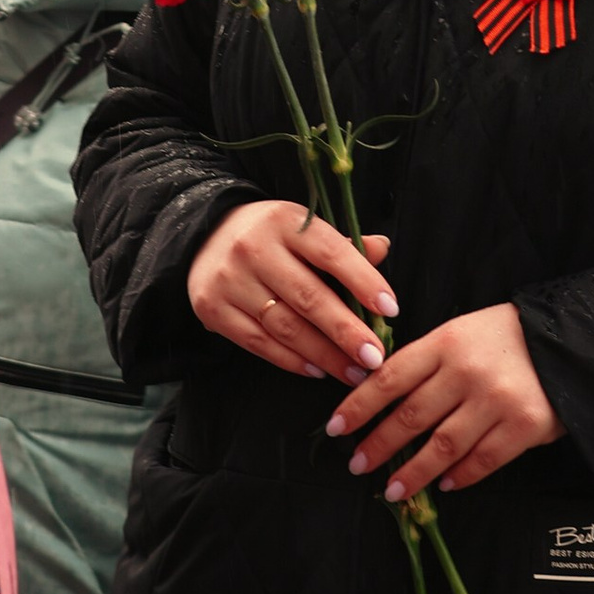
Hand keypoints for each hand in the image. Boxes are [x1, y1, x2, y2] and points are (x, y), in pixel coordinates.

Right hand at [188, 198, 395, 389]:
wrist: (203, 236)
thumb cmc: (269, 235)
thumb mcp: (303, 227)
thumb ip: (342, 244)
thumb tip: (382, 249)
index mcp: (284, 222)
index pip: (331, 252)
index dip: (363, 281)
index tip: (390, 308)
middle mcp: (254, 248)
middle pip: (308, 297)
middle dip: (347, 332)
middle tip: (376, 357)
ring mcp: (231, 280)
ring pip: (285, 327)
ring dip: (325, 355)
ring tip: (354, 372)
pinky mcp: (213, 308)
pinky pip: (258, 343)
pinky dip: (292, 361)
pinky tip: (318, 370)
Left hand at [330, 302, 560, 501]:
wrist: (575, 341)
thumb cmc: (508, 337)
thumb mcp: (463, 331)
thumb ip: (426, 360)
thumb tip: (378, 393)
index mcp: (447, 341)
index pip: (390, 377)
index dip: (359, 406)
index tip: (336, 428)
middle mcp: (468, 371)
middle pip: (411, 417)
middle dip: (378, 446)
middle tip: (358, 465)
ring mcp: (497, 401)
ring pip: (443, 446)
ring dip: (413, 472)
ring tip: (392, 489)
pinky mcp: (525, 427)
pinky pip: (483, 460)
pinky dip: (460, 476)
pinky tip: (443, 485)